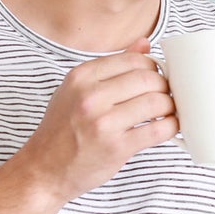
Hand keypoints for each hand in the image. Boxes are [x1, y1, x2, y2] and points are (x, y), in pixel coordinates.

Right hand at [14, 41, 177, 204]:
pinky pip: (159, 130)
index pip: (134, 60)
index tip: (155, 79)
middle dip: (164, 87)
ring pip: (157, 102)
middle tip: (163, 97)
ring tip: (166, 113)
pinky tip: (168, 128)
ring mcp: (103, 122)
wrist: (42, 169)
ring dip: (170, 107)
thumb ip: (111, 67)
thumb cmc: (62, 129)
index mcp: (81, 77)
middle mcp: (90, 96)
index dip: (153, 68)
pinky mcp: (116, 147)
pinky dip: (171, 127)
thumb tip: (145, 43)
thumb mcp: (76, 90)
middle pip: (149, 78)